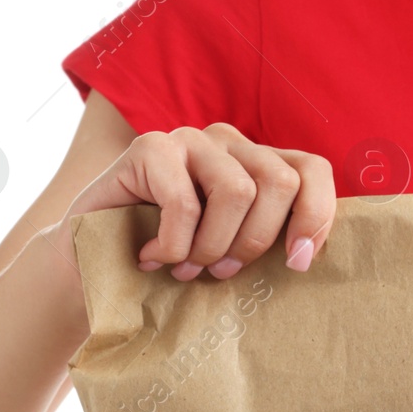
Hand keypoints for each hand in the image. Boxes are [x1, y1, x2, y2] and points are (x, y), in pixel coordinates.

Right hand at [58, 123, 335, 280]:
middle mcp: (231, 143)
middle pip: (281, 182)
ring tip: (186, 269)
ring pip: (237, 191)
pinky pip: (185, 202)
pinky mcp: (150, 146)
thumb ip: (275, 244)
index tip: (296, 265)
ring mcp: (191, 139)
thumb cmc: (176, 266)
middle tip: (222, 272)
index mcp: (261, 164)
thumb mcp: (237, 256)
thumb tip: (308, 256)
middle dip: (255, 241)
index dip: (316, 217)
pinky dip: (173, 245)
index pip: (313, 171)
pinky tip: (152, 256)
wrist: (97, 267)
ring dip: (211, 247)